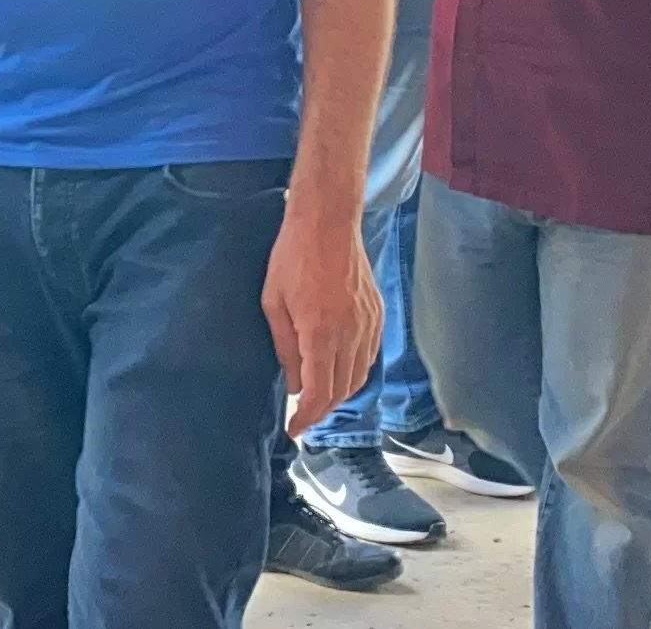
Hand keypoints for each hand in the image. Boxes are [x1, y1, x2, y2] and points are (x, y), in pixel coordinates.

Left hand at [264, 204, 380, 435]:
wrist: (327, 221)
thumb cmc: (292, 257)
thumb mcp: (273, 303)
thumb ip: (285, 348)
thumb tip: (295, 384)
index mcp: (320, 333)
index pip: (319, 394)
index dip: (307, 418)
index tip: (294, 429)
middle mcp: (350, 333)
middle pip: (341, 391)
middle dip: (322, 410)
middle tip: (303, 416)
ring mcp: (368, 323)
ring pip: (359, 376)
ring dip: (340, 393)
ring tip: (320, 396)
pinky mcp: (377, 313)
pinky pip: (370, 355)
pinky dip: (356, 371)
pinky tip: (340, 369)